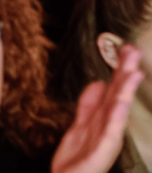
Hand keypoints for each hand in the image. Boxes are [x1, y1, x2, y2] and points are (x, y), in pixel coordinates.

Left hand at [51, 44, 143, 172]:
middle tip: (133, 50)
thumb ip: (88, 105)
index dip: (118, 70)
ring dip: (125, 91)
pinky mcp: (100, 154)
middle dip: (125, 74)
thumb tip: (99, 83)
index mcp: (100, 120)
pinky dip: (117, 117)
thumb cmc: (75, 161)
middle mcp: (106, 128)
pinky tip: (122, 102)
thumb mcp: (79, 127)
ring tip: (133, 71)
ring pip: (117, 112)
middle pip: (117, 96)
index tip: (124, 48)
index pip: (112, 90)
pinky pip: (110, 134)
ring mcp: (105, 141)